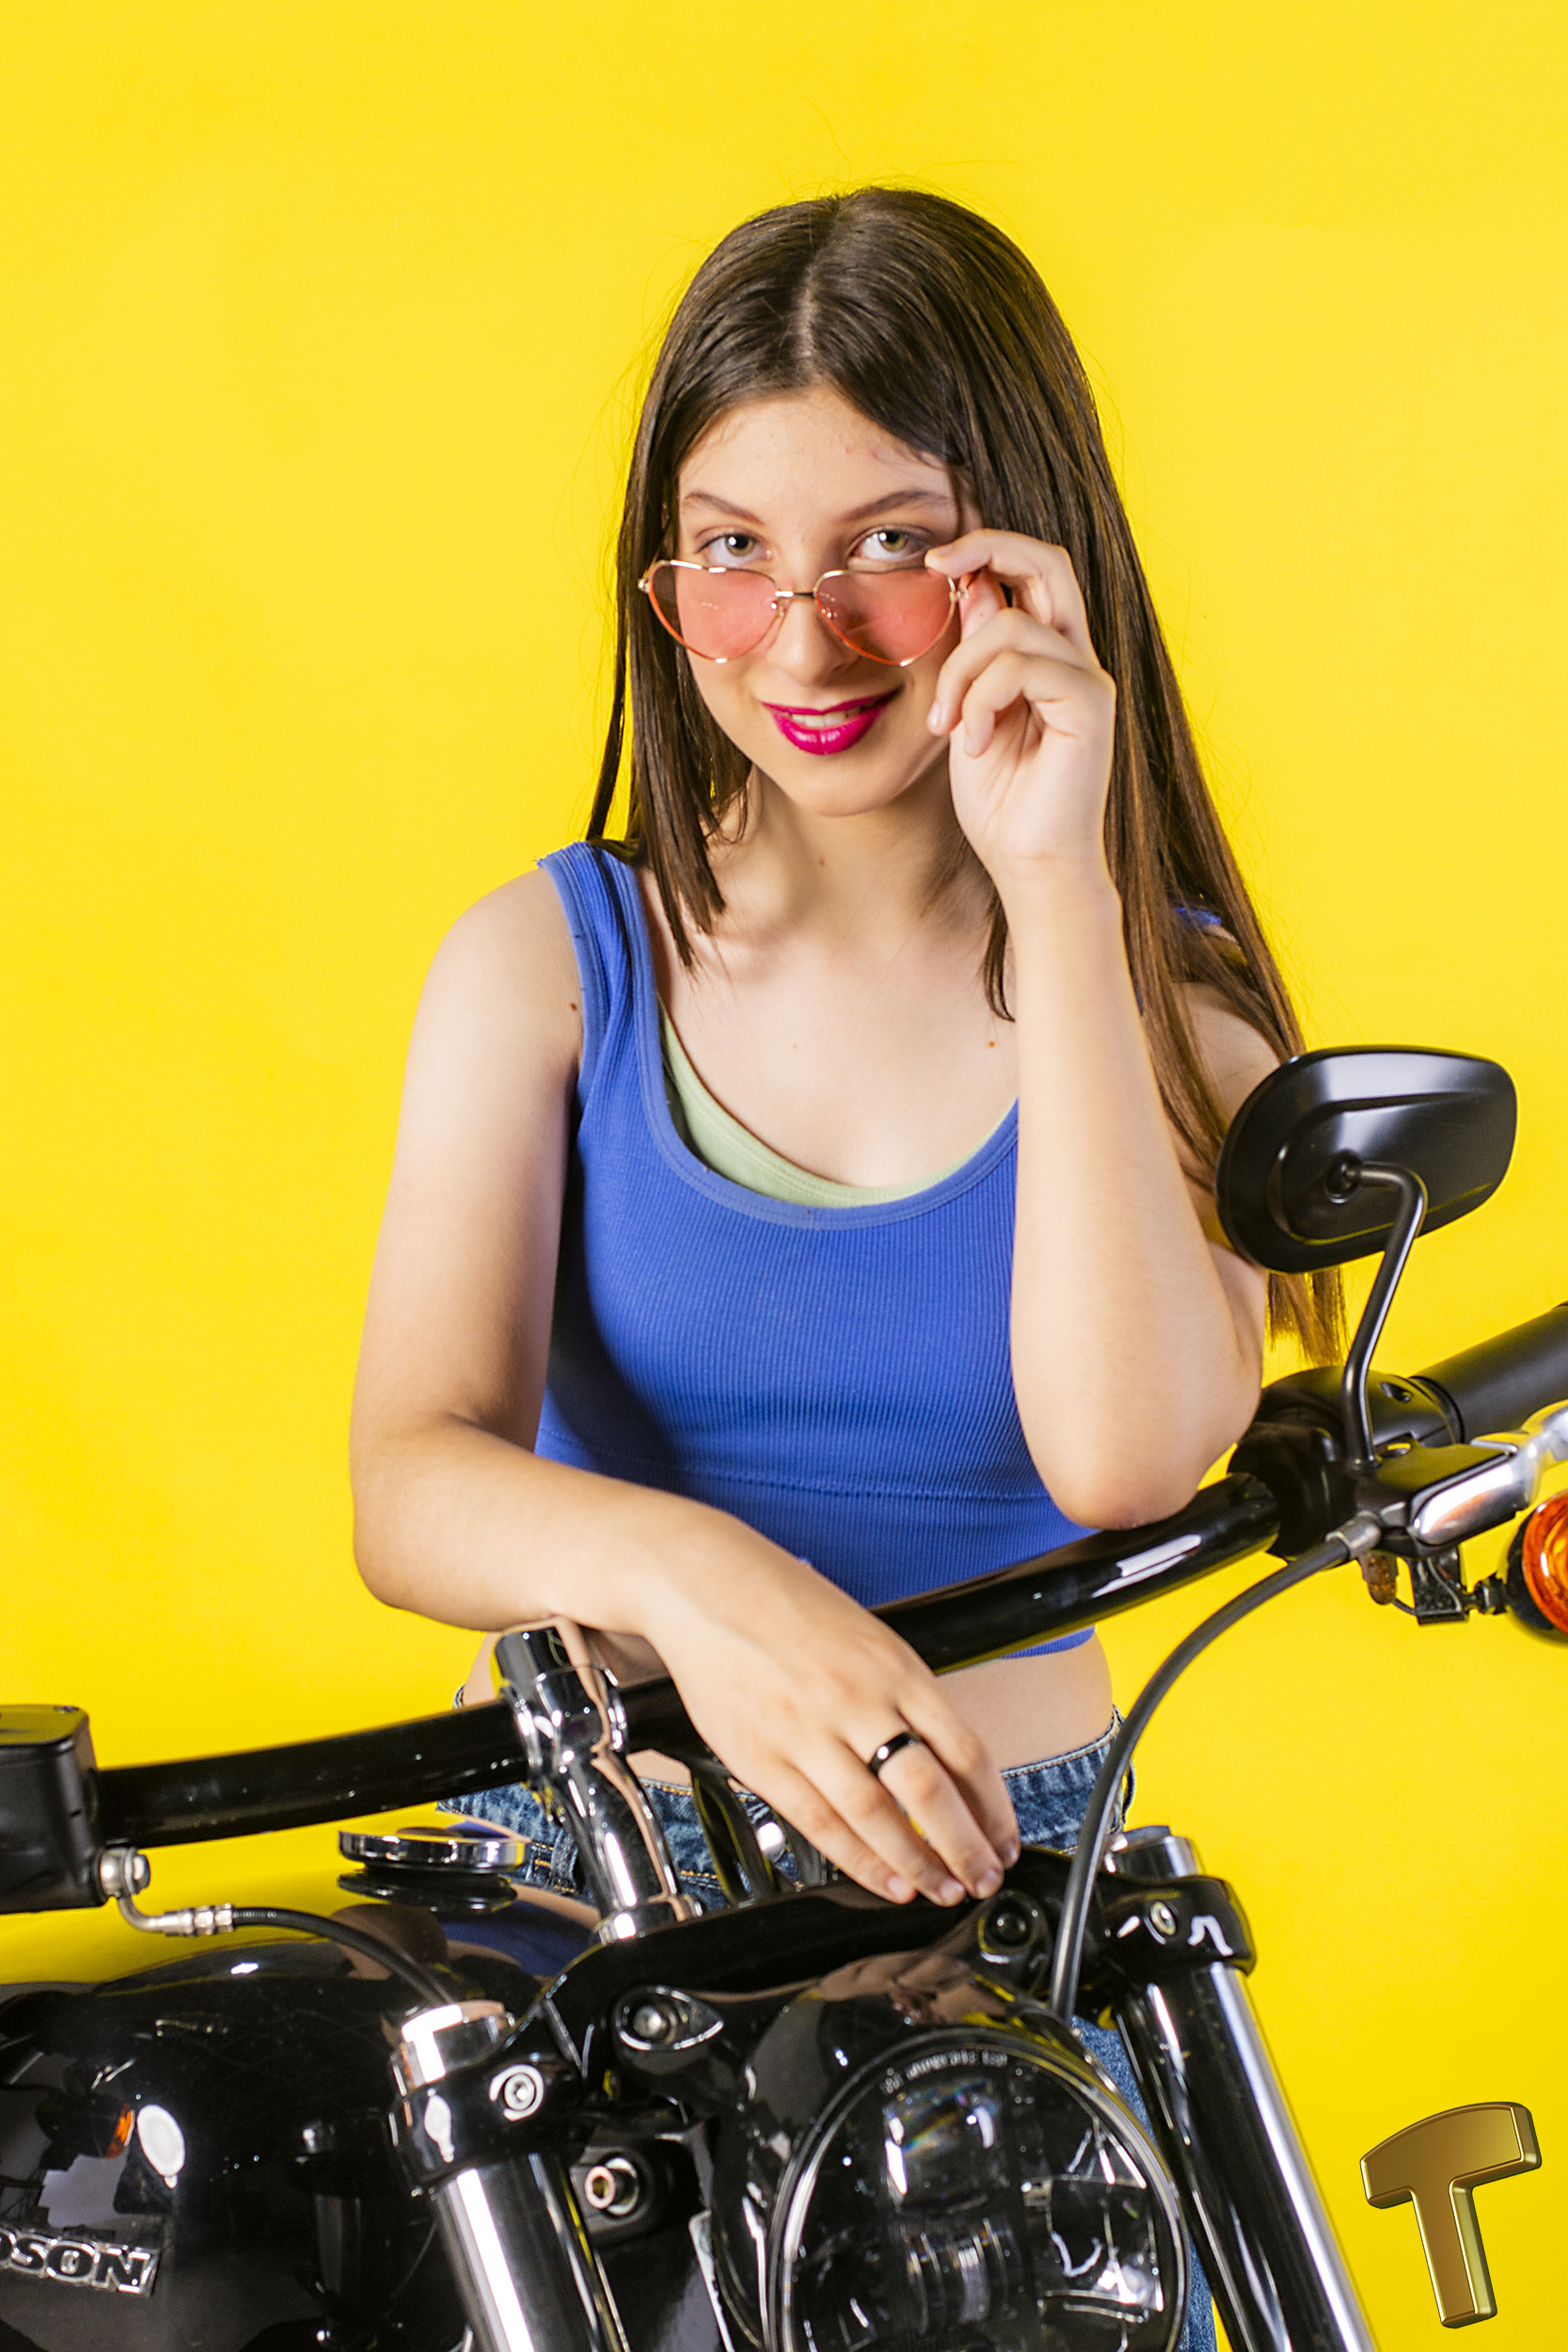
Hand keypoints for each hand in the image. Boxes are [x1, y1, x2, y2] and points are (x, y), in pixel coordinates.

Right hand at [642, 1536, 1019, 1905]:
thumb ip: (905, 1698)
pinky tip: (885, 1880)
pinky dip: (859, 1860)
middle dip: (965, 1847)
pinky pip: (820, 1823)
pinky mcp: (763, 1758)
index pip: (965, 1751)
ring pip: (877, 1817)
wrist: (708, 1584)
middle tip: (983, 1877)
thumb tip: (945, 1765)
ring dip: (917, 1864)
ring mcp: (808, 1732)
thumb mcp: (869, 1637)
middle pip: (929, 1791)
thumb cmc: (788, 1605)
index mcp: (895, 1667)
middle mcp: (857, 1700)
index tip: (1003, 1837)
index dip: (993, 1807)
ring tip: (940, 1888)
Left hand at [924, 532, 1116, 894]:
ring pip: (1011, 627)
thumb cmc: (1000, 801)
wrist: (1029, 866)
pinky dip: (981, 701)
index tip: (932, 563)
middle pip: (1048, 561)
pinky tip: (973, 744)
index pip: (1032, 571)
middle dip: (987, 547)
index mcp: (1049, 655)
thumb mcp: (969, 712)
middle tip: (934, 567)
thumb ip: (974, 654)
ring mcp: (1089, 679)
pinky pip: (1022, 668)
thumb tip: (969, 587)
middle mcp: (1076, 658)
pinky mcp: (1092, 705)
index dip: (987, 548)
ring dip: (958, 673)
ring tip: (946, 726)